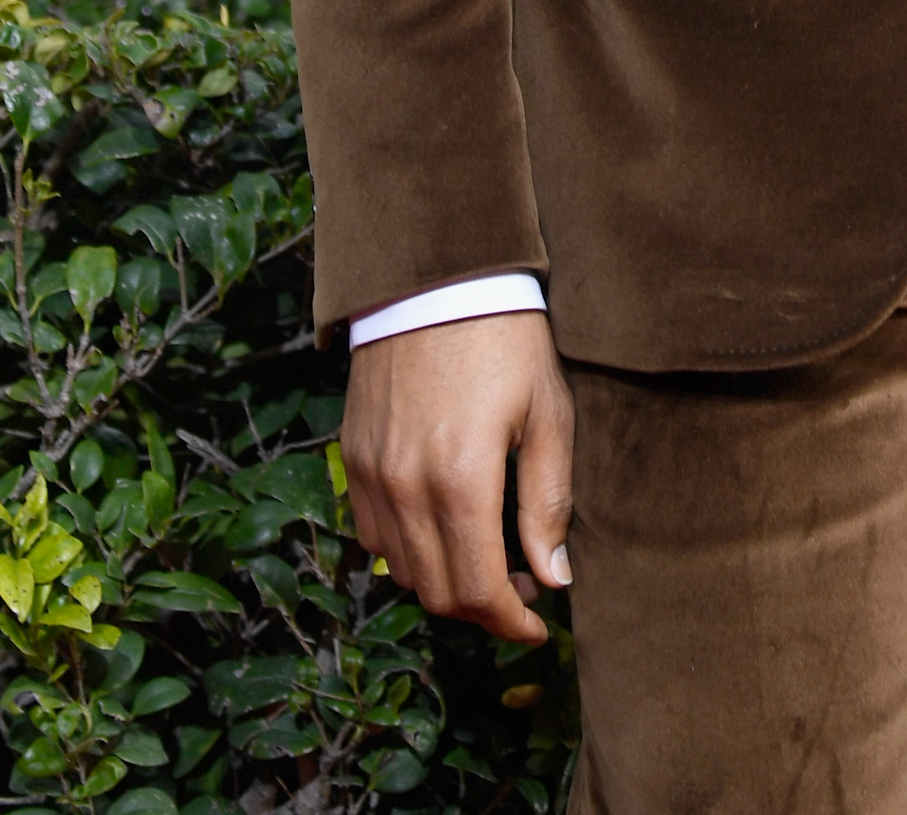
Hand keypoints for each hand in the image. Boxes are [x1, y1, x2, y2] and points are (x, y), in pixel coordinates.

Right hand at [342, 310, 573, 640]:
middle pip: (437, 592)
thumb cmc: (506, 338)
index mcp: (461, 480)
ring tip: (488, 558)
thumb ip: (548, 502)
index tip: (538, 628)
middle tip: (522, 589)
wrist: (437, 276)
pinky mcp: (352, 457)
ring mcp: (372, 474)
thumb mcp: (547, 413)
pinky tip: (444, 528)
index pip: (478, 589)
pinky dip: (408, 552)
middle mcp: (406, 487)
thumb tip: (554, 577)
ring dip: (445, 583)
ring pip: (402, 572)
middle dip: (483, 609)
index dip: (510, 623)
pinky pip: (374, 535)